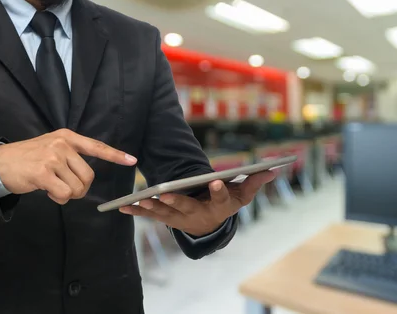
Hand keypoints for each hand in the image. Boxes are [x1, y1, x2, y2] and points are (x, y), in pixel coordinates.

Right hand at [0, 129, 136, 203]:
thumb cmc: (28, 159)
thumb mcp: (51, 147)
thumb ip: (71, 155)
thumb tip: (87, 176)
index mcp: (67, 137)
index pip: (96, 146)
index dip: (115, 155)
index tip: (132, 160)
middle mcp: (62, 144)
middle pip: (89, 176)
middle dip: (81, 188)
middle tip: (65, 188)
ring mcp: (52, 157)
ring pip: (77, 187)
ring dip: (68, 194)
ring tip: (52, 187)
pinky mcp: (43, 172)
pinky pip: (64, 194)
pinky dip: (58, 198)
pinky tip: (47, 191)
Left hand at [119, 171, 274, 236]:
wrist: (210, 227)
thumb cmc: (227, 204)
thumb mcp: (243, 195)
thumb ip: (255, 182)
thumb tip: (272, 169)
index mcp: (219, 206)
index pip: (221, 198)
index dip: (219, 191)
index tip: (215, 181)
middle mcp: (199, 214)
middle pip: (187, 208)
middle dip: (176, 201)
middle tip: (165, 193)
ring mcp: (181, 219)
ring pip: (166, 213)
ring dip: (153, 207)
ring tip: (142, 199)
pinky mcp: (167, 218)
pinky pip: (151, 216)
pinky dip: (138, 213)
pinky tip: (123, 208)